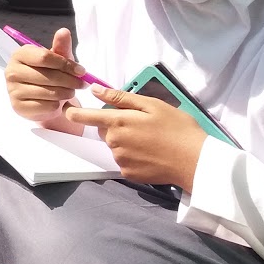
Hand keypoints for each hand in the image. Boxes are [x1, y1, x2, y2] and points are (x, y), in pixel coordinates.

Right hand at [5, 27, 85, 133]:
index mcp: (20, 55)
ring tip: (71, 91)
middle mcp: (12, 71)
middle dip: (70, 81)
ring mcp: (13, 90)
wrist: (40, 99)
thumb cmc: (49, 75)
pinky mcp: (18, 107)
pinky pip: (45, 106)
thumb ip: (61, 46)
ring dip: (66, 93)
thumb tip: (64, 31)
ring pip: (48, 92)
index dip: (66, 64)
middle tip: (82, 84)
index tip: (81, 70)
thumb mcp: (57, 60)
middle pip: (48, 76)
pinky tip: (59, 102)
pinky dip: (57, 105)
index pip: (44, 57)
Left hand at [65, 87, 207, 191]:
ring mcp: (120, 160)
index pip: (86, 117)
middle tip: (141, 125)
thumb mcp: (152, 105)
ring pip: (114, 146)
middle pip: (104, 131)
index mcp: (118, 122)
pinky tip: (151, 154)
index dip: (74, 113)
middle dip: (116, 126)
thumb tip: (95, 90)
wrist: (196, 161)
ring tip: (150, 140)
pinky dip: (133, 157)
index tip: (67, 110)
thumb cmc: (177, 128)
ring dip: (125, 141)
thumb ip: (120, 98)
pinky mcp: (128, 174)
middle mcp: (114, 142)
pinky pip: (124, 161)